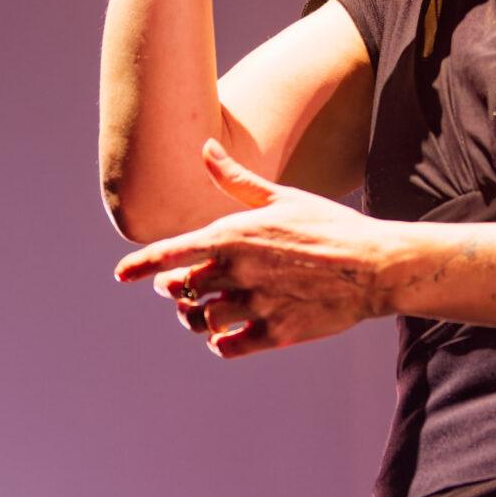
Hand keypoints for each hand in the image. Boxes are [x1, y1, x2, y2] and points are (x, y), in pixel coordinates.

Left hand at [115, 140, 394, 357]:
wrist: (374, 266)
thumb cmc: (329, 226)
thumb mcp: (281, 197)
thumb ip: (235, 179)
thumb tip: (205, 149)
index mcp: (234, 235)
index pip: (170, 254)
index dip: (140, 266)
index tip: (121, 275)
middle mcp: (238, 271)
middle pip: (180, 290)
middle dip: (174, 290)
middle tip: (180, 290)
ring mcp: (255, 305)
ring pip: (201, 321)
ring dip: (196, 319)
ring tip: (204, 314)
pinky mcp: (275, 334)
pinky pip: (228, 347)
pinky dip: (220, 343)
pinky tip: (225, 337)